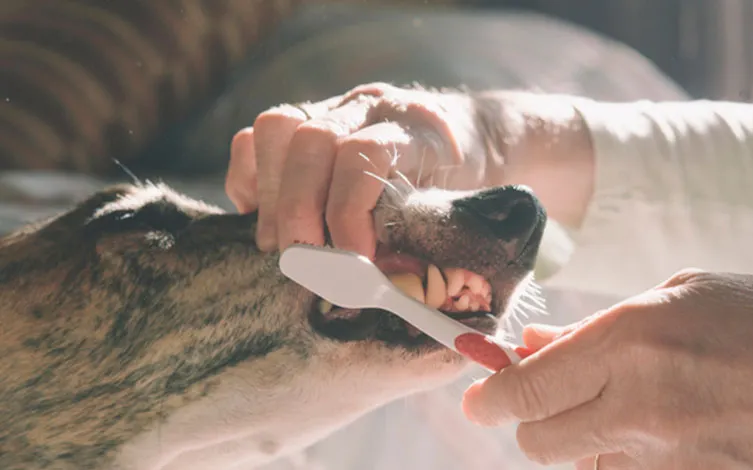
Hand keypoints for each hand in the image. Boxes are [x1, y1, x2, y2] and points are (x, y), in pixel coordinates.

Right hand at [224, 83, 489, 254]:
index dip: (348, 213)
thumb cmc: (469, 185)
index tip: (352, 264)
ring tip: (284, 248)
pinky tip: (267, 221)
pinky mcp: (305, 120)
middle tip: (307, 267)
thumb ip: (425, 242)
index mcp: (417, 128)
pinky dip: (251, 183)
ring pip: (277, 128)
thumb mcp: (462, 212)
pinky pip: (256, 138)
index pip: (363, 155)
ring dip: (271, 197)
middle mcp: (371, 107)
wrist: (476, 139)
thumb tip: (391, 294)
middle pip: (311, 139)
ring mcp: (334, 108)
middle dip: (299, 213)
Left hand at [462, 269, 752, 468]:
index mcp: (633, 343)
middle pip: (536, 443)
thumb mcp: (686, 296)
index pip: (523, 391)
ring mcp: (669, 463)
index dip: (490, 396)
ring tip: (633, 407)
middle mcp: (641, 410)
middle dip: (531, 420)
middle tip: (554, 395)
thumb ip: (600, 327)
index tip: (481, 394)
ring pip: (582, 467)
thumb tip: (538, 347)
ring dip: (585, 440)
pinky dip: (626, 460)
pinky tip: (664, 435)